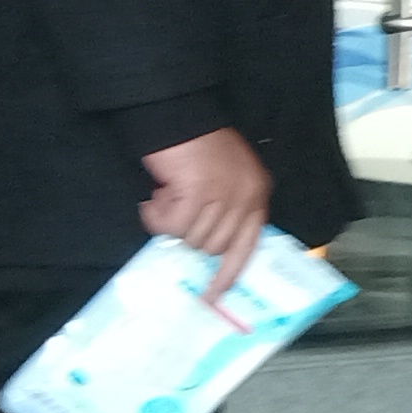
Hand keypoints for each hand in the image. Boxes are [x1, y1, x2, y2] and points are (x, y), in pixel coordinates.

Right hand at [140, 129, 268, 307]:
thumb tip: (204, 248)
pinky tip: (155, 195)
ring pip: (190, 238)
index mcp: (256, 196)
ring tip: (166, 194)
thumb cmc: (196, 148)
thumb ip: (223, 211)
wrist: (178, 115)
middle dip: (187, 234)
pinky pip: (171, 225)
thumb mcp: (224, 181)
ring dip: (169, 221)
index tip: (212, 297)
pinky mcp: (198, 193)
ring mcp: (224, 196)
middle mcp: (247, 198)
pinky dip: (156, 215)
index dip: (228, 274)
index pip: (247, 247)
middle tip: (173, 208)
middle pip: (213, 247)